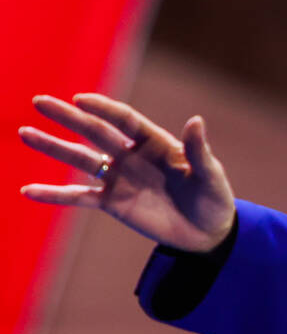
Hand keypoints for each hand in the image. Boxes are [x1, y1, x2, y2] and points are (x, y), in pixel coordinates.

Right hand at [19, 93, 235, 252]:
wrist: (208, 233)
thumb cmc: (214, 199)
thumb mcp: (210, 176)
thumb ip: (198, 151)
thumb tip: (196, 121)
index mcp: (156, 142)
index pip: (124, 119)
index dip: (103, 108)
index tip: (81, 99)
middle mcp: (132, 155)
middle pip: (95, 132)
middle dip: (68, 117)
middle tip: (39, 102)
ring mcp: (120, 178)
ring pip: (81, 159)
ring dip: (53, 147)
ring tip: (25, 133)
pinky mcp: (113, 203)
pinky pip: (80, 197)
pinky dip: (56, 195)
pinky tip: (29, 191)